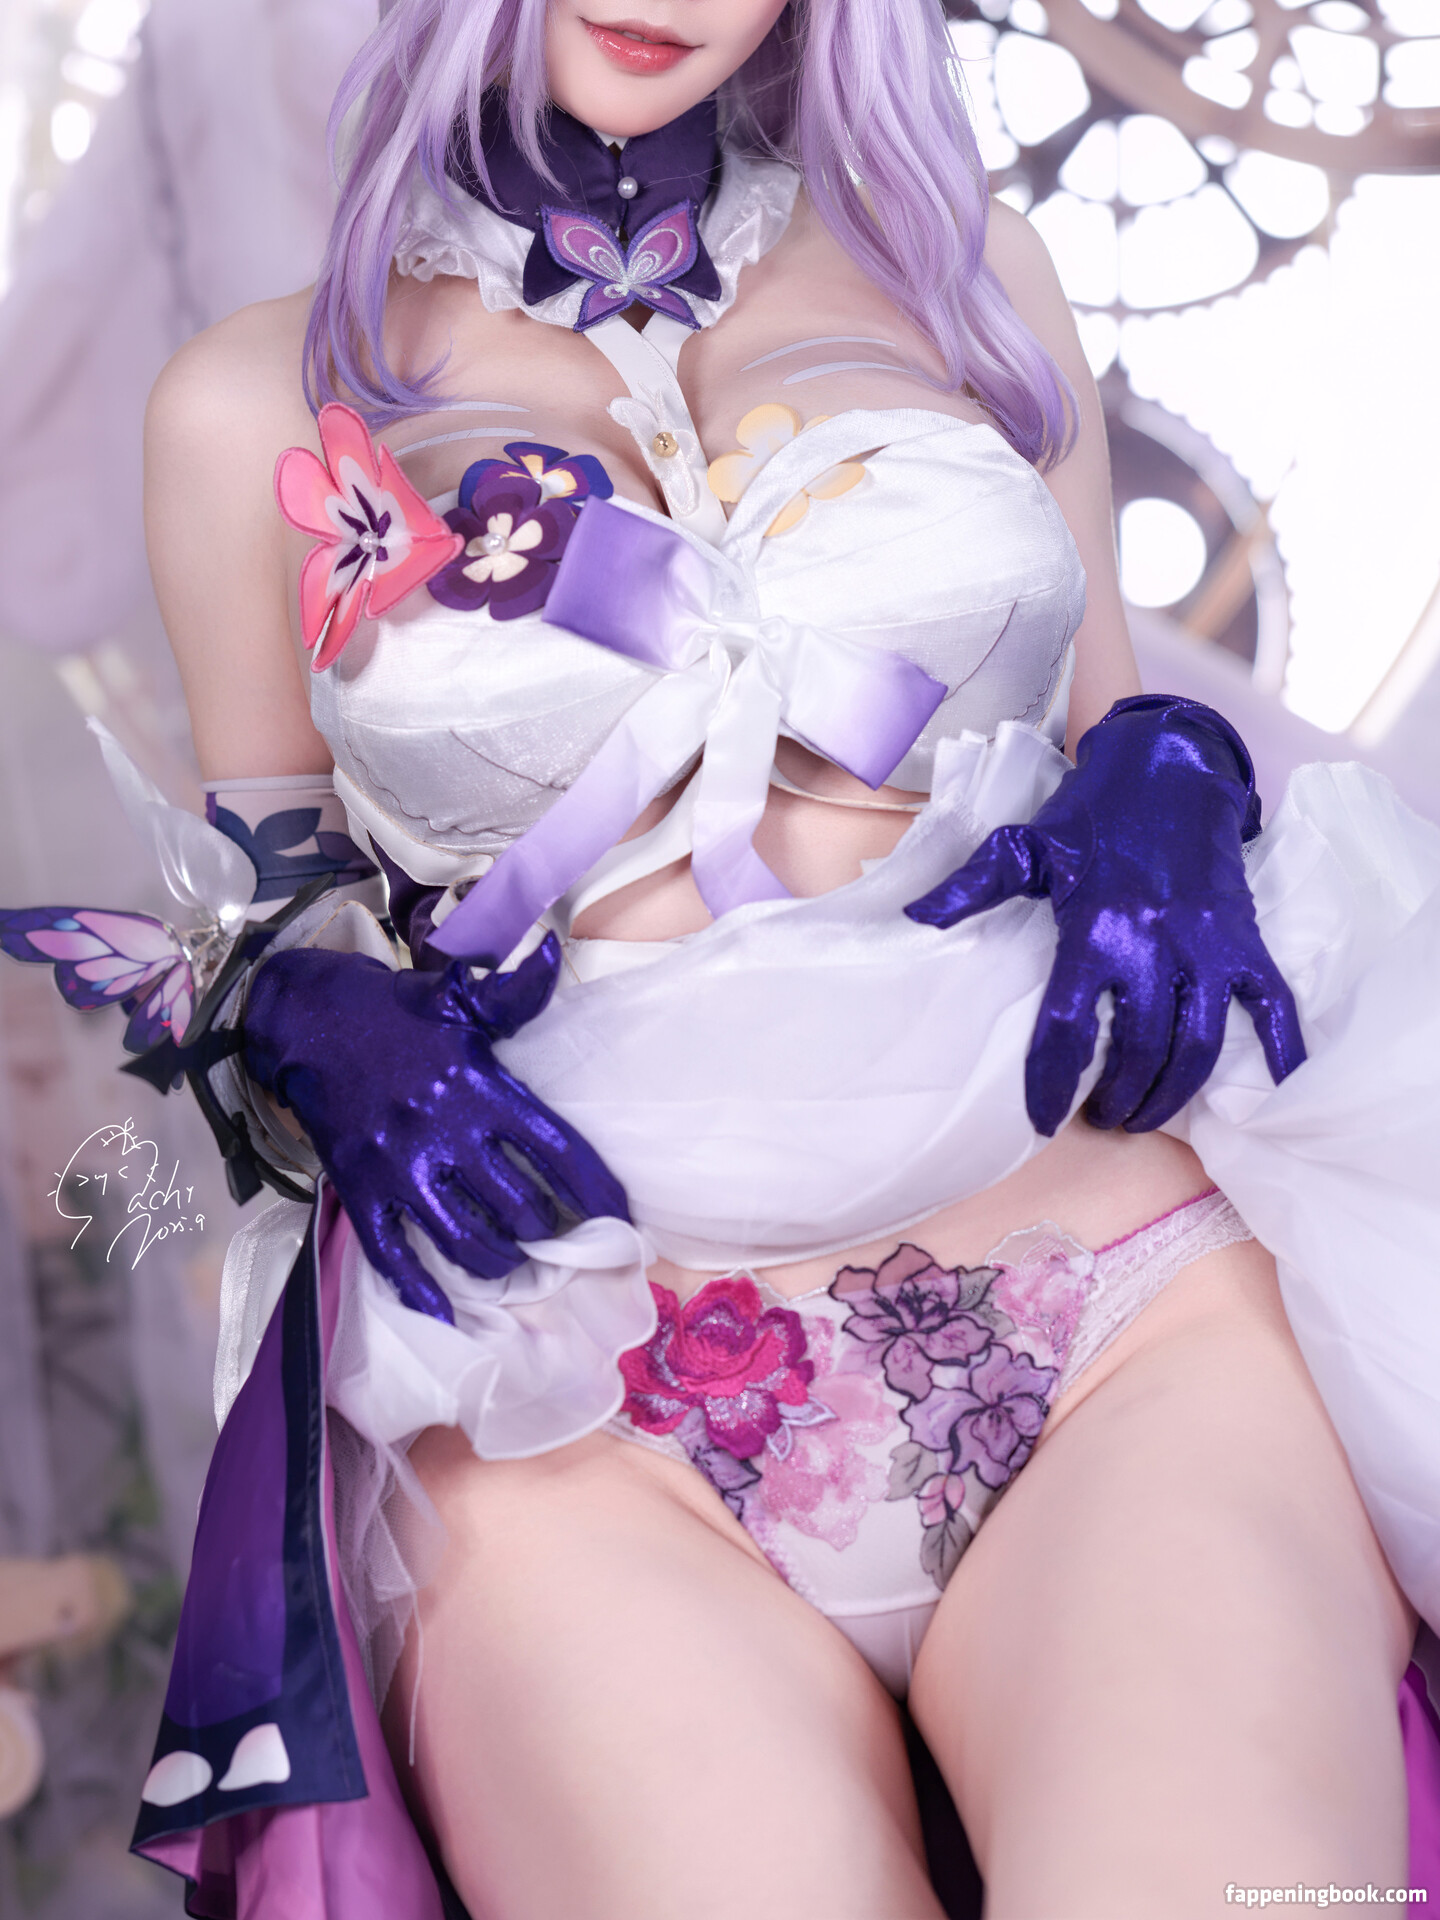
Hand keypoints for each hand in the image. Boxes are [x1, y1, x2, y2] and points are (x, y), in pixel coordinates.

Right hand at [243, 935, 628, 1319]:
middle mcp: (444, 1131)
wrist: (307, 1020)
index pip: (555, 1150)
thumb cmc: (396, 1012)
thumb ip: (514, 993)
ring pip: (464, 1242)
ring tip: (516, 1267)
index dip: (595, 1190)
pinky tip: (448, 1312)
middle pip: (518, 1207)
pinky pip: (391, 1256)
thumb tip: (555, 954)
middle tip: (562, 1242)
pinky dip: (421, 1291)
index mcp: (480, 1086)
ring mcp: (399, 1167)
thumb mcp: (457, 998)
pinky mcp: (358, 1188)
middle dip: (547, 1232)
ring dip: (499, 1264)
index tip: (621, 1218)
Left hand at [905, 697, 1305, 1135]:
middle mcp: (1156, 943)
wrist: (1169, 769)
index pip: (1068, 1028)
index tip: (1042, 1119)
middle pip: (1140, 1050)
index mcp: (1095, 927)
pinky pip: (1273, 1005)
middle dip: (1119, 1098)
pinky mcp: (1245, 941)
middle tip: (1101, 1115)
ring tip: (1143, 1113)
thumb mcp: (1023, 846)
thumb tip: (916, 917)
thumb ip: (971, 886)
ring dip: (1171, 1093)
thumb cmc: (1090, 815)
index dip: (1052, 1083)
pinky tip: (1276, 1093)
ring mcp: (1208, 946)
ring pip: (1198, 1045)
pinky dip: (1281, 1052)